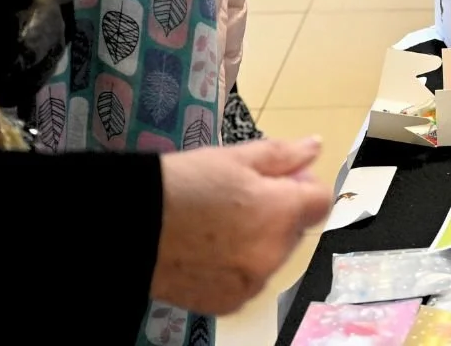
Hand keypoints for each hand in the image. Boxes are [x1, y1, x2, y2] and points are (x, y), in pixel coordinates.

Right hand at [152, 140, 331, 313]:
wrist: (130, 227)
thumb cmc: (185, 183)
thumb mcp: (234, 158)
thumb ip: (282, 156)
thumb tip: (316, 147)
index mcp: (282, 214)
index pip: (320, 201)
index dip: (303, 186)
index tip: (278, 179)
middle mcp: (274, 255)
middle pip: (295, 230)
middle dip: (279, 214)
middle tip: (241, 200)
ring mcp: (251, 284)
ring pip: (271, 258)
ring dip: (258, 243)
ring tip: (218, 226)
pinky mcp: (227, 303)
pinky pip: (246, 282)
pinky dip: (236, 269)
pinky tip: (208, 252)